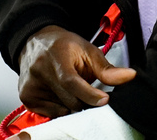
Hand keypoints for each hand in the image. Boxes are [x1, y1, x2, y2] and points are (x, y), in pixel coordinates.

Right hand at [18, 25, 135, 117]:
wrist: (35, 41)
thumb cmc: (64, 46)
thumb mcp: (87, 50)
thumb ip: (107, 68)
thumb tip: (130, 77)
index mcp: (56, 55)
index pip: (72, 82)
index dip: (89, 94)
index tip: (105, 100)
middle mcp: (40, 71)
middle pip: (69, 100)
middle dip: (84, 100)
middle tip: (89, 91)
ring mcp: (31, 86)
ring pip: (61, 109)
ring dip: (72, 104)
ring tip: (70, 87)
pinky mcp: (26, 97)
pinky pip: (51, 114)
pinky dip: (60, 107)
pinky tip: (58, 92)